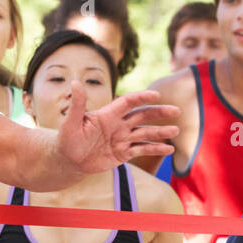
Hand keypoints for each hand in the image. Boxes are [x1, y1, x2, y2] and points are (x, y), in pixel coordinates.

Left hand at [57, 83, 178, 173]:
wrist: (68, 160)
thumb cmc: (67, 139)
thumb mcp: (71, 123)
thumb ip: (77, 104)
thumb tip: (75, 82)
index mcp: (108, 115)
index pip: (128, 102)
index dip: (141, 97)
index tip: (156, 95)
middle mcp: (118, 124)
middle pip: (142, 115)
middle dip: (159, 112)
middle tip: (176, 111)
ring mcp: (122, 139)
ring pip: (145, 133)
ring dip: (160, 132)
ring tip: (175, 131)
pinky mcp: (124, 153)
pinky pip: (142, 150)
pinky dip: (156, 149)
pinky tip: (169, 150)